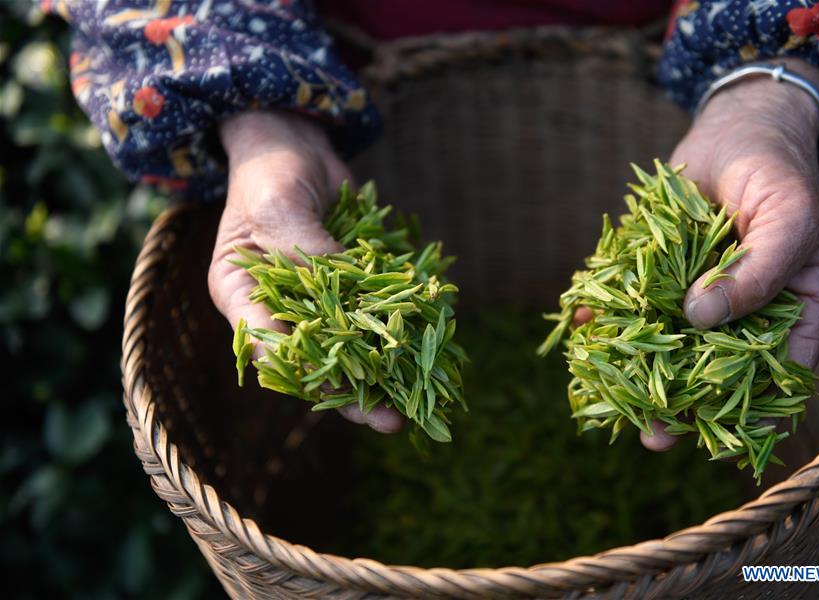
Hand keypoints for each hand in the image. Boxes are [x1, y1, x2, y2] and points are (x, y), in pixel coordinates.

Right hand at [209, 110, 402, 432]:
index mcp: (241, 294)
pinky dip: (397, 337)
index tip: (341, 393)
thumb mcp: (279, 207)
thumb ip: (306, 249)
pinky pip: (372, 319)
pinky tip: (428, 356)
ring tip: (415, 405)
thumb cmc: (271, 172)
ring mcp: (315, 301)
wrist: (295, 145)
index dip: (303, 373)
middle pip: (315, 360)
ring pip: (349, 350)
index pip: (267, 345)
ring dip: (382, 376)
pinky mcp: (348, 289)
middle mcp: (277, 307)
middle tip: (390, 421)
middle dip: (353, 392)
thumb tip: (346, 289)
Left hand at [579, 59, 818, 450]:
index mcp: (795, 310)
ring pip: (668, 342)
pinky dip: (608, 314)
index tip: (717, 440)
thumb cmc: (776, 171)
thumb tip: (701, 318)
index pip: (777, 373)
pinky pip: (633, 300)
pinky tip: (584, 328)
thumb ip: (756, 272)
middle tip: (652, 436)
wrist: (736, 128)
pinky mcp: (660, 273)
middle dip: (683, 404)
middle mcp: (746, 311)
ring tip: (610, 400)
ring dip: (639, 371)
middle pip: (716, 369)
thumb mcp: (785, 218)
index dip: (751, 410)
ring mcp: (698, 294)